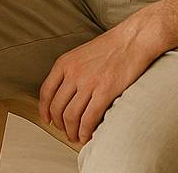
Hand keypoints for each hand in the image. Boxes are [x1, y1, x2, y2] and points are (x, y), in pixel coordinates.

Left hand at [38, 19, 162, 144]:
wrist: (133, 40)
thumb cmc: (111, 47)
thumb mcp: (81, 54)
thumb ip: (71, 71)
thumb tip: (67, 94)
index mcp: (64, 63)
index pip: (46, 92)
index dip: (44, 110)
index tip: (47, 120)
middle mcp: (72, 73)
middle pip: (57, 107)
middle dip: (59, 124)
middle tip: (66, 132)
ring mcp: (88, 83)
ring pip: (71, 116)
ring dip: (72, 131)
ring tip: (76, 137)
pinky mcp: (105, 91)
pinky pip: (89, 118)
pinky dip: (86, 131)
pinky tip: (88, 136)